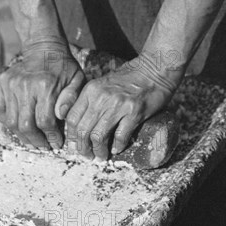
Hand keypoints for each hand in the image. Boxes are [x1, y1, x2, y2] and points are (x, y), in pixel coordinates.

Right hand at [0, 40, 84, 148]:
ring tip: (33, 141)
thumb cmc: (64, 68)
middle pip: (26, 125)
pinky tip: (19, 127)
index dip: (51, 137)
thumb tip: (61, 115)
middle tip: (44, 147)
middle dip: (36, 141)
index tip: (57, 144)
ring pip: (11, 122)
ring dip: (23, 136)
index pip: (45, 121)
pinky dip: (7, 122)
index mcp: (45, 86)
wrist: (44, 48)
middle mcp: (25, 85)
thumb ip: (72, 98)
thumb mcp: (77, 80)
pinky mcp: (1, 84)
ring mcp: (10, 84)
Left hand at [64, 55, 180, 159]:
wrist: (154, 69)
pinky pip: (121, 136)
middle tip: (87, 156)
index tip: (75, 146)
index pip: (72, 118)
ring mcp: (118, 105)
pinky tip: (117, 150)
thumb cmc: (129, 78)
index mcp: (90, 90)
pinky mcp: (134, 112)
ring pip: (99, 136)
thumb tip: (82, 124)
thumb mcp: (103, 84)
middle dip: (83, 148)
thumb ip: (91, 99)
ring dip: (99, 150)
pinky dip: (117, 146)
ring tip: (101, 156)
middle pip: (83, 130)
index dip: (71, 137)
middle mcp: (101, 98)